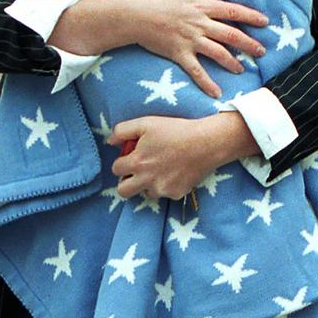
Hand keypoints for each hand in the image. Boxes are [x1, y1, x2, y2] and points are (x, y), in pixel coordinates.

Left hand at [109, 113, 258, 199]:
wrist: (207, 142)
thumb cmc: (176, 130)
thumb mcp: (147, 123)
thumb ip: (123, 131)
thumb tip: (110, 141)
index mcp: (137, 162)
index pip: (116, 169)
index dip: (123, 161)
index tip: (132, 156)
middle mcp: (146, 180)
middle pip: (123, 191)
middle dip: (127, 182)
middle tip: (138, 171)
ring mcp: (162, 189)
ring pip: (145, 193)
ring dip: (148, 184)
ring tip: (161, 169)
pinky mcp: (176, 194)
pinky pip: (165, 194)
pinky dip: (168, 185)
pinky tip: (176, 171)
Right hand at [120, 0, 267, 96]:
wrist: (130, 13)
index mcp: (201, 6)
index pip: (232, 11)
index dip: (250, 16)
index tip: (264, 22)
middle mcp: (200, 24)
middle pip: (231, 35)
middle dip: (249, 44)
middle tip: (262, 51)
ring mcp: (190, 40)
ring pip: (218, 54)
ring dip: (232, 62)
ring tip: (242, 70)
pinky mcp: (178, 54)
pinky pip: (196, 71)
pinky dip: (207, 83)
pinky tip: (217, 93)